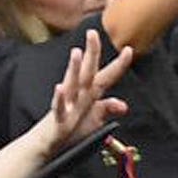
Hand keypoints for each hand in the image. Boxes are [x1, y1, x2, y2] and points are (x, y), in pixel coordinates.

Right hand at [31, 29, 134, 155]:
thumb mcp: (94, 120)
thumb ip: (107, 108)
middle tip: (93, 33)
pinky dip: (60, 98)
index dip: (118, 64)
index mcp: (89, 95)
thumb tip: (123, 105)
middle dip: (91, 53)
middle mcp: (78, 95)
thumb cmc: (70, 130)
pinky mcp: (58, 119)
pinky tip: (60, 88)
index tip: (129, 49)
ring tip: (76, 52)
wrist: (47, 144)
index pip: (105, 76)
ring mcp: (68, 105)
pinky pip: (59, 107)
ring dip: (73, 68)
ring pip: (71, 84)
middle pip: (87, 71)